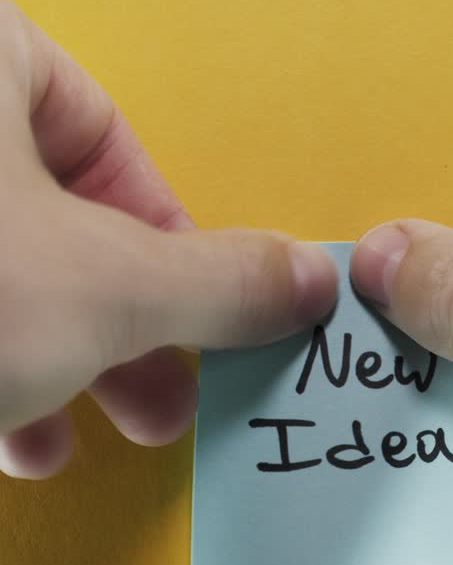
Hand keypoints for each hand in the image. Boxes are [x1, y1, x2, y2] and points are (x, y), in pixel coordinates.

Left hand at [0, 0, 336, 477]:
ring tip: (78, 434)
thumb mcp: (106, 286)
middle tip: (157, 395)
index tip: (191, 305)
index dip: (163, 226)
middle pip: (52, 216)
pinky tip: (12, 438)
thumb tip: (309, 279)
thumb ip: (218, 281)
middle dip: (117, 323)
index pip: (99, 126)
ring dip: (57, 368)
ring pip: (1, 276)